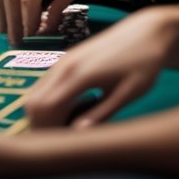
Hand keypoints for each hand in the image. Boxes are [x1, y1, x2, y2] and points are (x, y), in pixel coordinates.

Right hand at [22, 8, 172, 128]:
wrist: (145, 32)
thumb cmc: (144, 64)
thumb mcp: (129, 93)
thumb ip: (103, 113)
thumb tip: (79, 133)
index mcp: (79, 75)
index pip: (46, 108)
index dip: (50, 132)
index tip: (66, 147)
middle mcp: (64, 67)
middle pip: (33, 104)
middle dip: (42, 127)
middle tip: (68, 140)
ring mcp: (62, 62)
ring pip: (35, 94)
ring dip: (45, 115)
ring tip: (74, 125)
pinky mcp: (65, 60)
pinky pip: (44, 86)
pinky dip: (50, 103)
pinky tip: (75, 109)